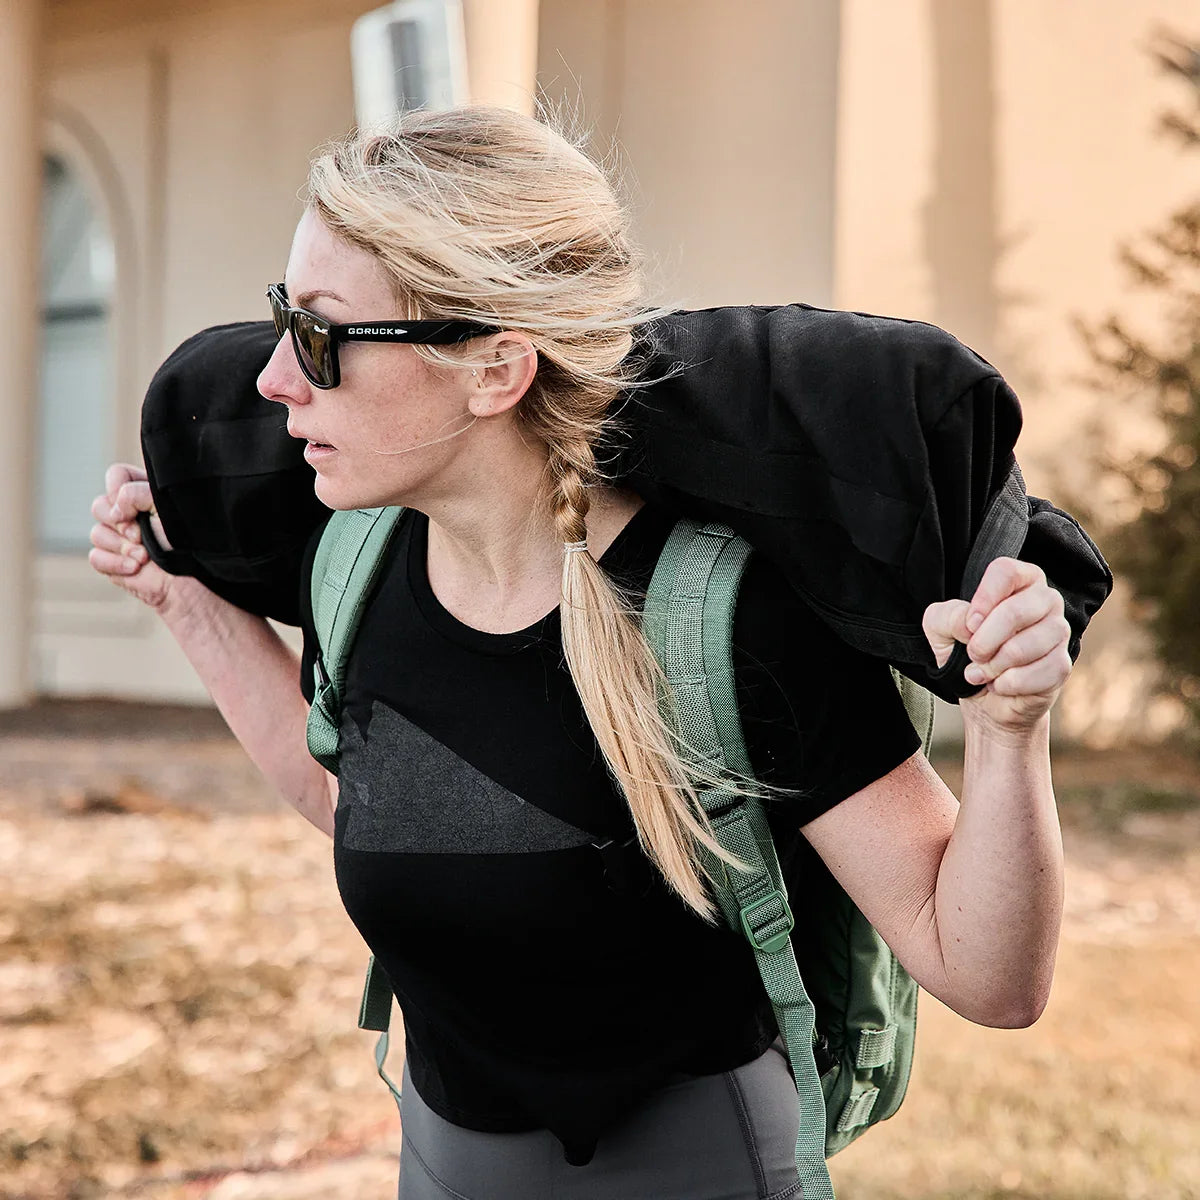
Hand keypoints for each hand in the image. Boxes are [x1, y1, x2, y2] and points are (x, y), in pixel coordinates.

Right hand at [88, 463, 173, 608]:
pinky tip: (136, 568)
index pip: (117, 475)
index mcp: (145, 494)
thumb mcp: (164, 505)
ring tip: (144, 556)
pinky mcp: (114, 561)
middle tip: (140, 535)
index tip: (138, 506)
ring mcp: (120, 539)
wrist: (189, 581)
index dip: (119, 488)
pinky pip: (95, 557)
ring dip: (121, 546)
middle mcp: (130, 514)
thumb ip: (135, 493)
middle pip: (100, 505)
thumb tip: (114, 511)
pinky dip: (115, 563)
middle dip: (120, 523)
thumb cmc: (185, 540)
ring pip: (96, 533)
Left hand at [922, 557, 1072, 735]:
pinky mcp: (1062, 664)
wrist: (982, 696)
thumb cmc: (963, 651)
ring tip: (983, 671)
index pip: (1006, 572)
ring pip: (1025, 646)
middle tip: (973, 654)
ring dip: (994, 666)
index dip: (984, 598)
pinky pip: (1037, 673)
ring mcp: (1058, 632)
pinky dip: (1009, 684)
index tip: (970, 624)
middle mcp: (1045, 600)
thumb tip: (971, 623)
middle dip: (984, 641)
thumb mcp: (940, 628)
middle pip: (1016, 611)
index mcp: (1018, 581)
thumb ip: (948, 616)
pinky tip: (1000, 684)